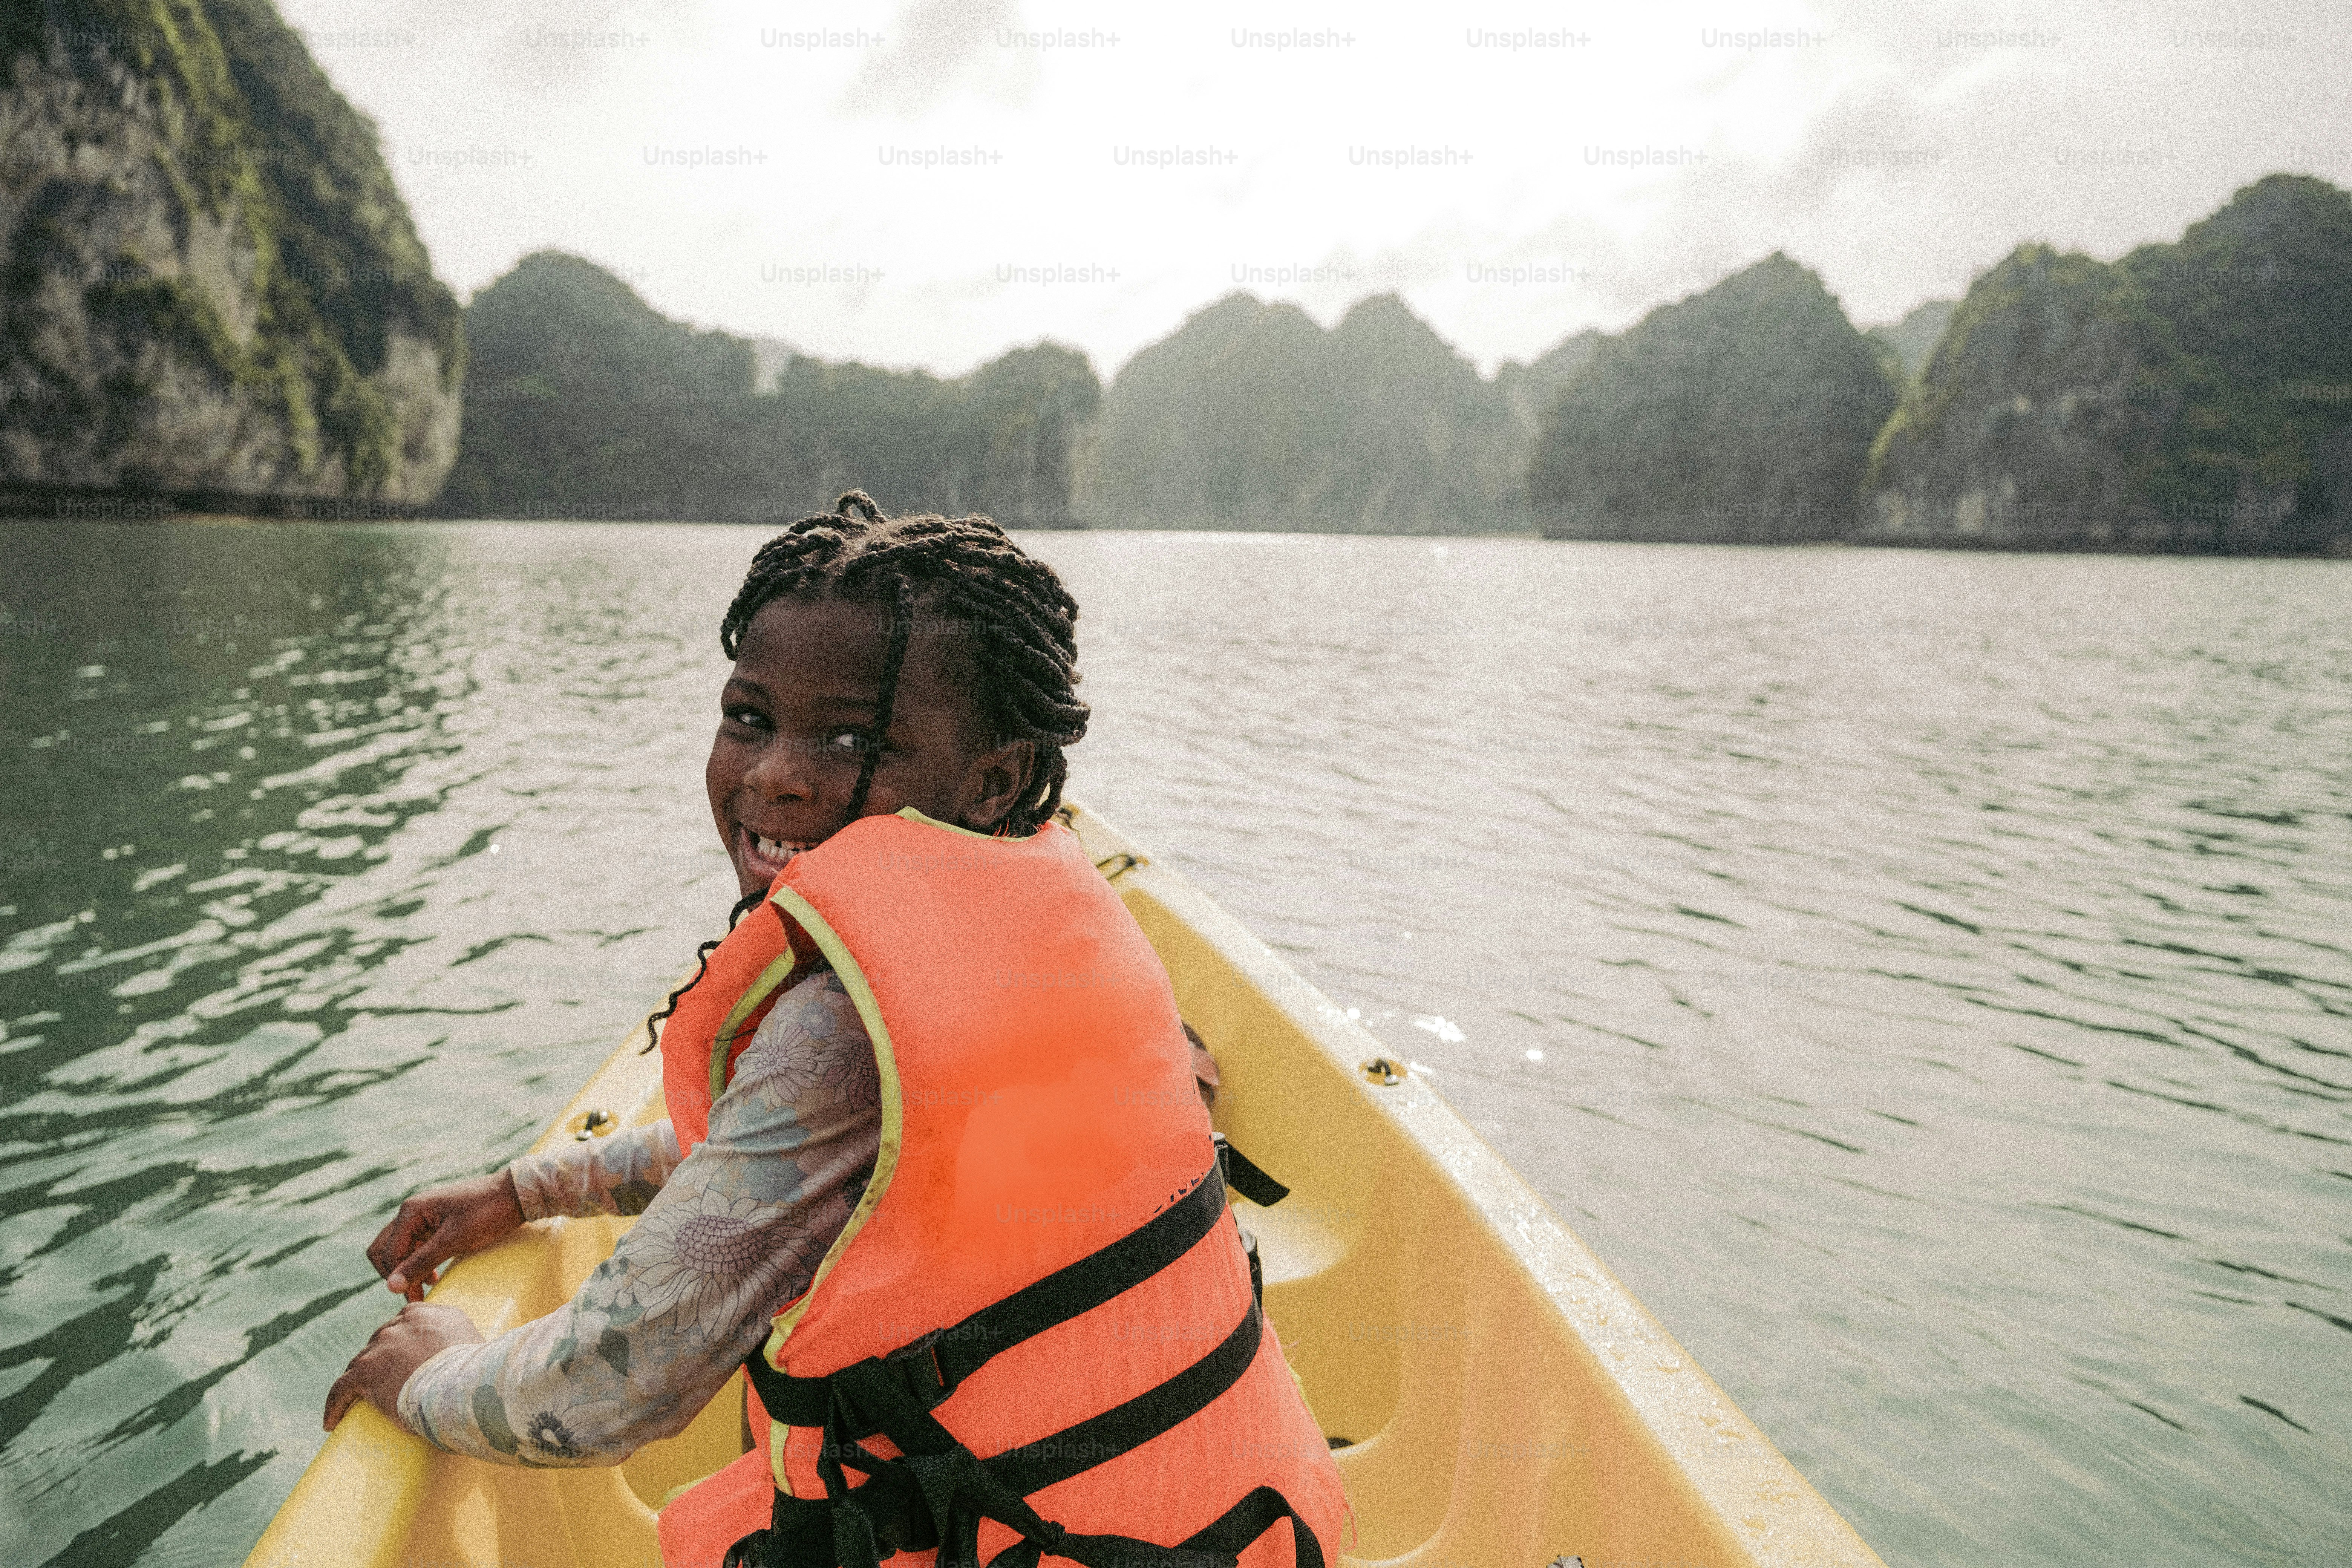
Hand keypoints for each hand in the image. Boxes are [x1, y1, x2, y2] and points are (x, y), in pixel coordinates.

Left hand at [323, 1302, 483, 1431]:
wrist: (464, 1386)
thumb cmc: (476, 1374)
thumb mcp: (471, 1343)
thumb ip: (456, 1340)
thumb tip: (455, 1358)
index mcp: (428, 1314)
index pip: (405, 1323)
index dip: (401, 1341)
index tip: (400, 1357)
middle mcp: (401, 1323)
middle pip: (381, 1340)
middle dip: (381, 1358)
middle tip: (385, 1383)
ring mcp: (381, 1346)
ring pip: (360, 1362)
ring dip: (359, 1380)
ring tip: (357, 1402)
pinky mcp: (364, 1372)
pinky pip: (340, 1389)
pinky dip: (335, 1405)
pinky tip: (330, 1422)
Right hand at [367, 1170, 524, 1300]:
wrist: (517, 1194)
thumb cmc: (488, 1214)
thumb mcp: (454, 1240)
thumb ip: (421, 1263)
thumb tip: (391, 1288)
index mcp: (411, 1211)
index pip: (390, 1254)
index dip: (400, 1280)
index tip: (417, 1302)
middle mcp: (412, 1211)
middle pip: (385, 1249)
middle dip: (396, 1274)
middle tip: (416, 1294)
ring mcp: (424, 1216)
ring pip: (400, 1248)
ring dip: (408, 1269)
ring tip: (427, 1286)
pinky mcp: (436, 1222)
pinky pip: (416, 1245)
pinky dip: (418, 1262)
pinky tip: (433, 1275)